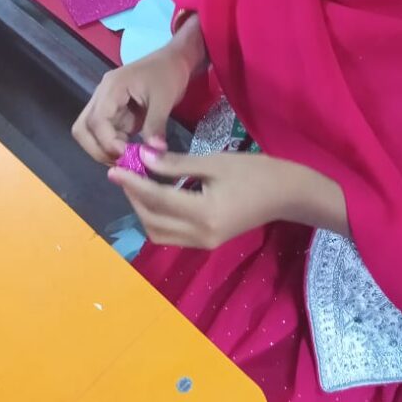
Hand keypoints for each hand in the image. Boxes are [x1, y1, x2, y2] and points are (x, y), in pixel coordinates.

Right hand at [72, 47, 190, 164]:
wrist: (174, 61)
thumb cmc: (168, 74)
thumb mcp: (165, 99)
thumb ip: (155, 125)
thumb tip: (154, 152)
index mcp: (111, 88)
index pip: (96, 120)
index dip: (108, 142)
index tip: (127, 155)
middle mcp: (102, 96)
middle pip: (83, 128)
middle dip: (98, 150)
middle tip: (122, 163)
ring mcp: (106, 105)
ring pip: (90, 133)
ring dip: (105, 149)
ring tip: (128, 160)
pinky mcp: (114, 113)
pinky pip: (106, 133)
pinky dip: (115, 146)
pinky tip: (132, 153)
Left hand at [108, 149, 348, 247]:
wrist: (287, 194)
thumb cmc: (255, 172)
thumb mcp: (213, 162)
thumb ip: (176, 164)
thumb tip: (143, 157)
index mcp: (203, 214)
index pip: (156, 199)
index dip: (132, 183)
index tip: (114, 168)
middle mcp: (200, 236)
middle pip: (152, 221)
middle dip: (134, 198)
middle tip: (126, 173)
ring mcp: (204, 243)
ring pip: (159, 233)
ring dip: (144, 210)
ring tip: (138, 183)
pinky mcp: (207, 243)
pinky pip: (172, 235)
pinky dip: (158, 217)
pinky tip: (157, 195)